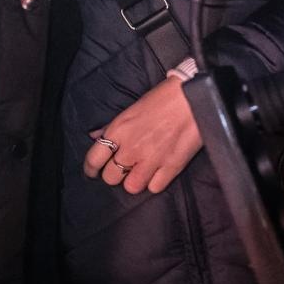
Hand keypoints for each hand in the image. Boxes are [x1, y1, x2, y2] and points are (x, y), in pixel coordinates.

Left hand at [84, 78, 203, 194]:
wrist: (193, 96)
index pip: (94, 159)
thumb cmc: (163, 98)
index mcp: (119, 130)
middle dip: (114, 173)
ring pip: (131, 187)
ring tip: (140, 171)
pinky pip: (154, 188)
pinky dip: (154, 182)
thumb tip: (95, 136)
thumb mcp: (132, 109)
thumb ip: (112, 127)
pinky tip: (157, 172)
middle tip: (122, 167)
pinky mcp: (172, 167)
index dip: (90, 169)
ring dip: (134, 180)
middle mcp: (132, 148)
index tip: (92, 172)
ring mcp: (152, 160)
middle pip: (111, 177)